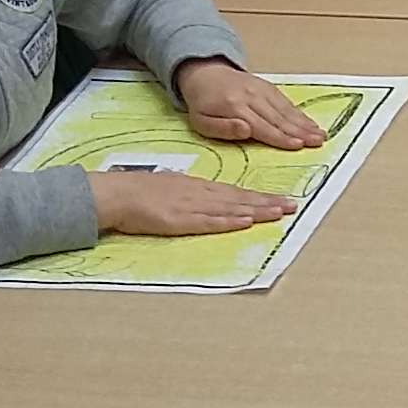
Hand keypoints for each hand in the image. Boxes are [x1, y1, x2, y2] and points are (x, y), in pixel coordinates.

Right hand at [88, 167, 295, 235]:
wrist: (115, 193)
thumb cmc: (139, 192)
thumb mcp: (171, 188)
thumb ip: (192, 195)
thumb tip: (212, 201)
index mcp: (196, 186)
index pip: (234, 192)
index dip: (259, 197)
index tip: (280, 200)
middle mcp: (198, 194)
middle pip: (238, 198)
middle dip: (267, 202)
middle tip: (292, 205)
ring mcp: (190, 206)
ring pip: (230, 208)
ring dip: (256, 210)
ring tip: (279, 212)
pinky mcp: (179, 220)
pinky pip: (208, 220)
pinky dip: (228, 220)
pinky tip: (245, 220)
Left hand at [174, 59, 324, 147]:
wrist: (203, 72)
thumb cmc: (202, 104)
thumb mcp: (202, 122)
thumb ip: (223, 129)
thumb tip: (247, 130)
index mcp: (235, 107)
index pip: (263, 126)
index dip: (281, 137)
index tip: (298, 145)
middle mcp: (252, 97)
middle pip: (279, 118)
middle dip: (300, 131)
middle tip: (318, 142)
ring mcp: (261, 89)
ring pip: (286, 109)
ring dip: (305, 123)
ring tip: (320, 135)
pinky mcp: (267, 86)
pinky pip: (285, 102)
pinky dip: (300, 113)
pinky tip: (310, 123)